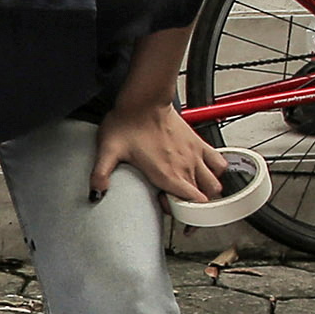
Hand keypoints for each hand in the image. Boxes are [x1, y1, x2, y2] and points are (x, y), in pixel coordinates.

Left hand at [92, 99, 226, 203]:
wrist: (144, 99)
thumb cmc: (127, 122)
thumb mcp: (108, 150)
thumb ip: (100, 174)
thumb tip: (95, 193)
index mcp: (167, 174)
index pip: (189, 207)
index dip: (181, 214)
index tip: (167, 208)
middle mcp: (185, 167)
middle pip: (204, 200)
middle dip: (195, 209)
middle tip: (181, 206)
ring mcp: (195, 156)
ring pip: (215, 185)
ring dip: (208, 194)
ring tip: (194, 194)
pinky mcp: (199, 144)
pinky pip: (219, 163)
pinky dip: (217, 173)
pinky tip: (205, 174)